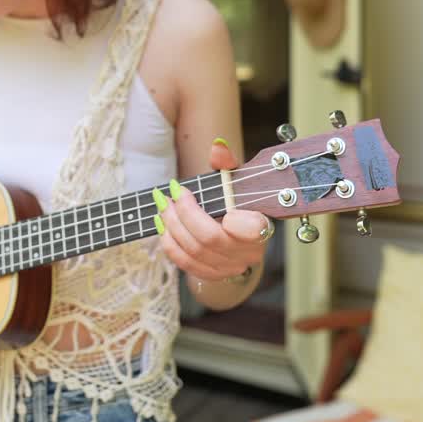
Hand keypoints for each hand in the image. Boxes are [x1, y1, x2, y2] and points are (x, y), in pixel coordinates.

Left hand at [153, 140, 270, 283]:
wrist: (237, 236)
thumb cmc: (235, 203)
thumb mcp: (234, 180)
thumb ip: (227, 163)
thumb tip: (217, 146)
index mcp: (260, 228)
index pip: (251, 229)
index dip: (231, 218)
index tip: (216, 201)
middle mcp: (248, 252)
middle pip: (210, 238)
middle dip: (183, 214)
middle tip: (169, 196)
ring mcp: (230, 267)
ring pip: (194, 251)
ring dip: (171, 227)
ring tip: (162, 206)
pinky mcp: (213, 275)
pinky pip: (186, 264)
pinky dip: (170, 244)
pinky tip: (162, 226)